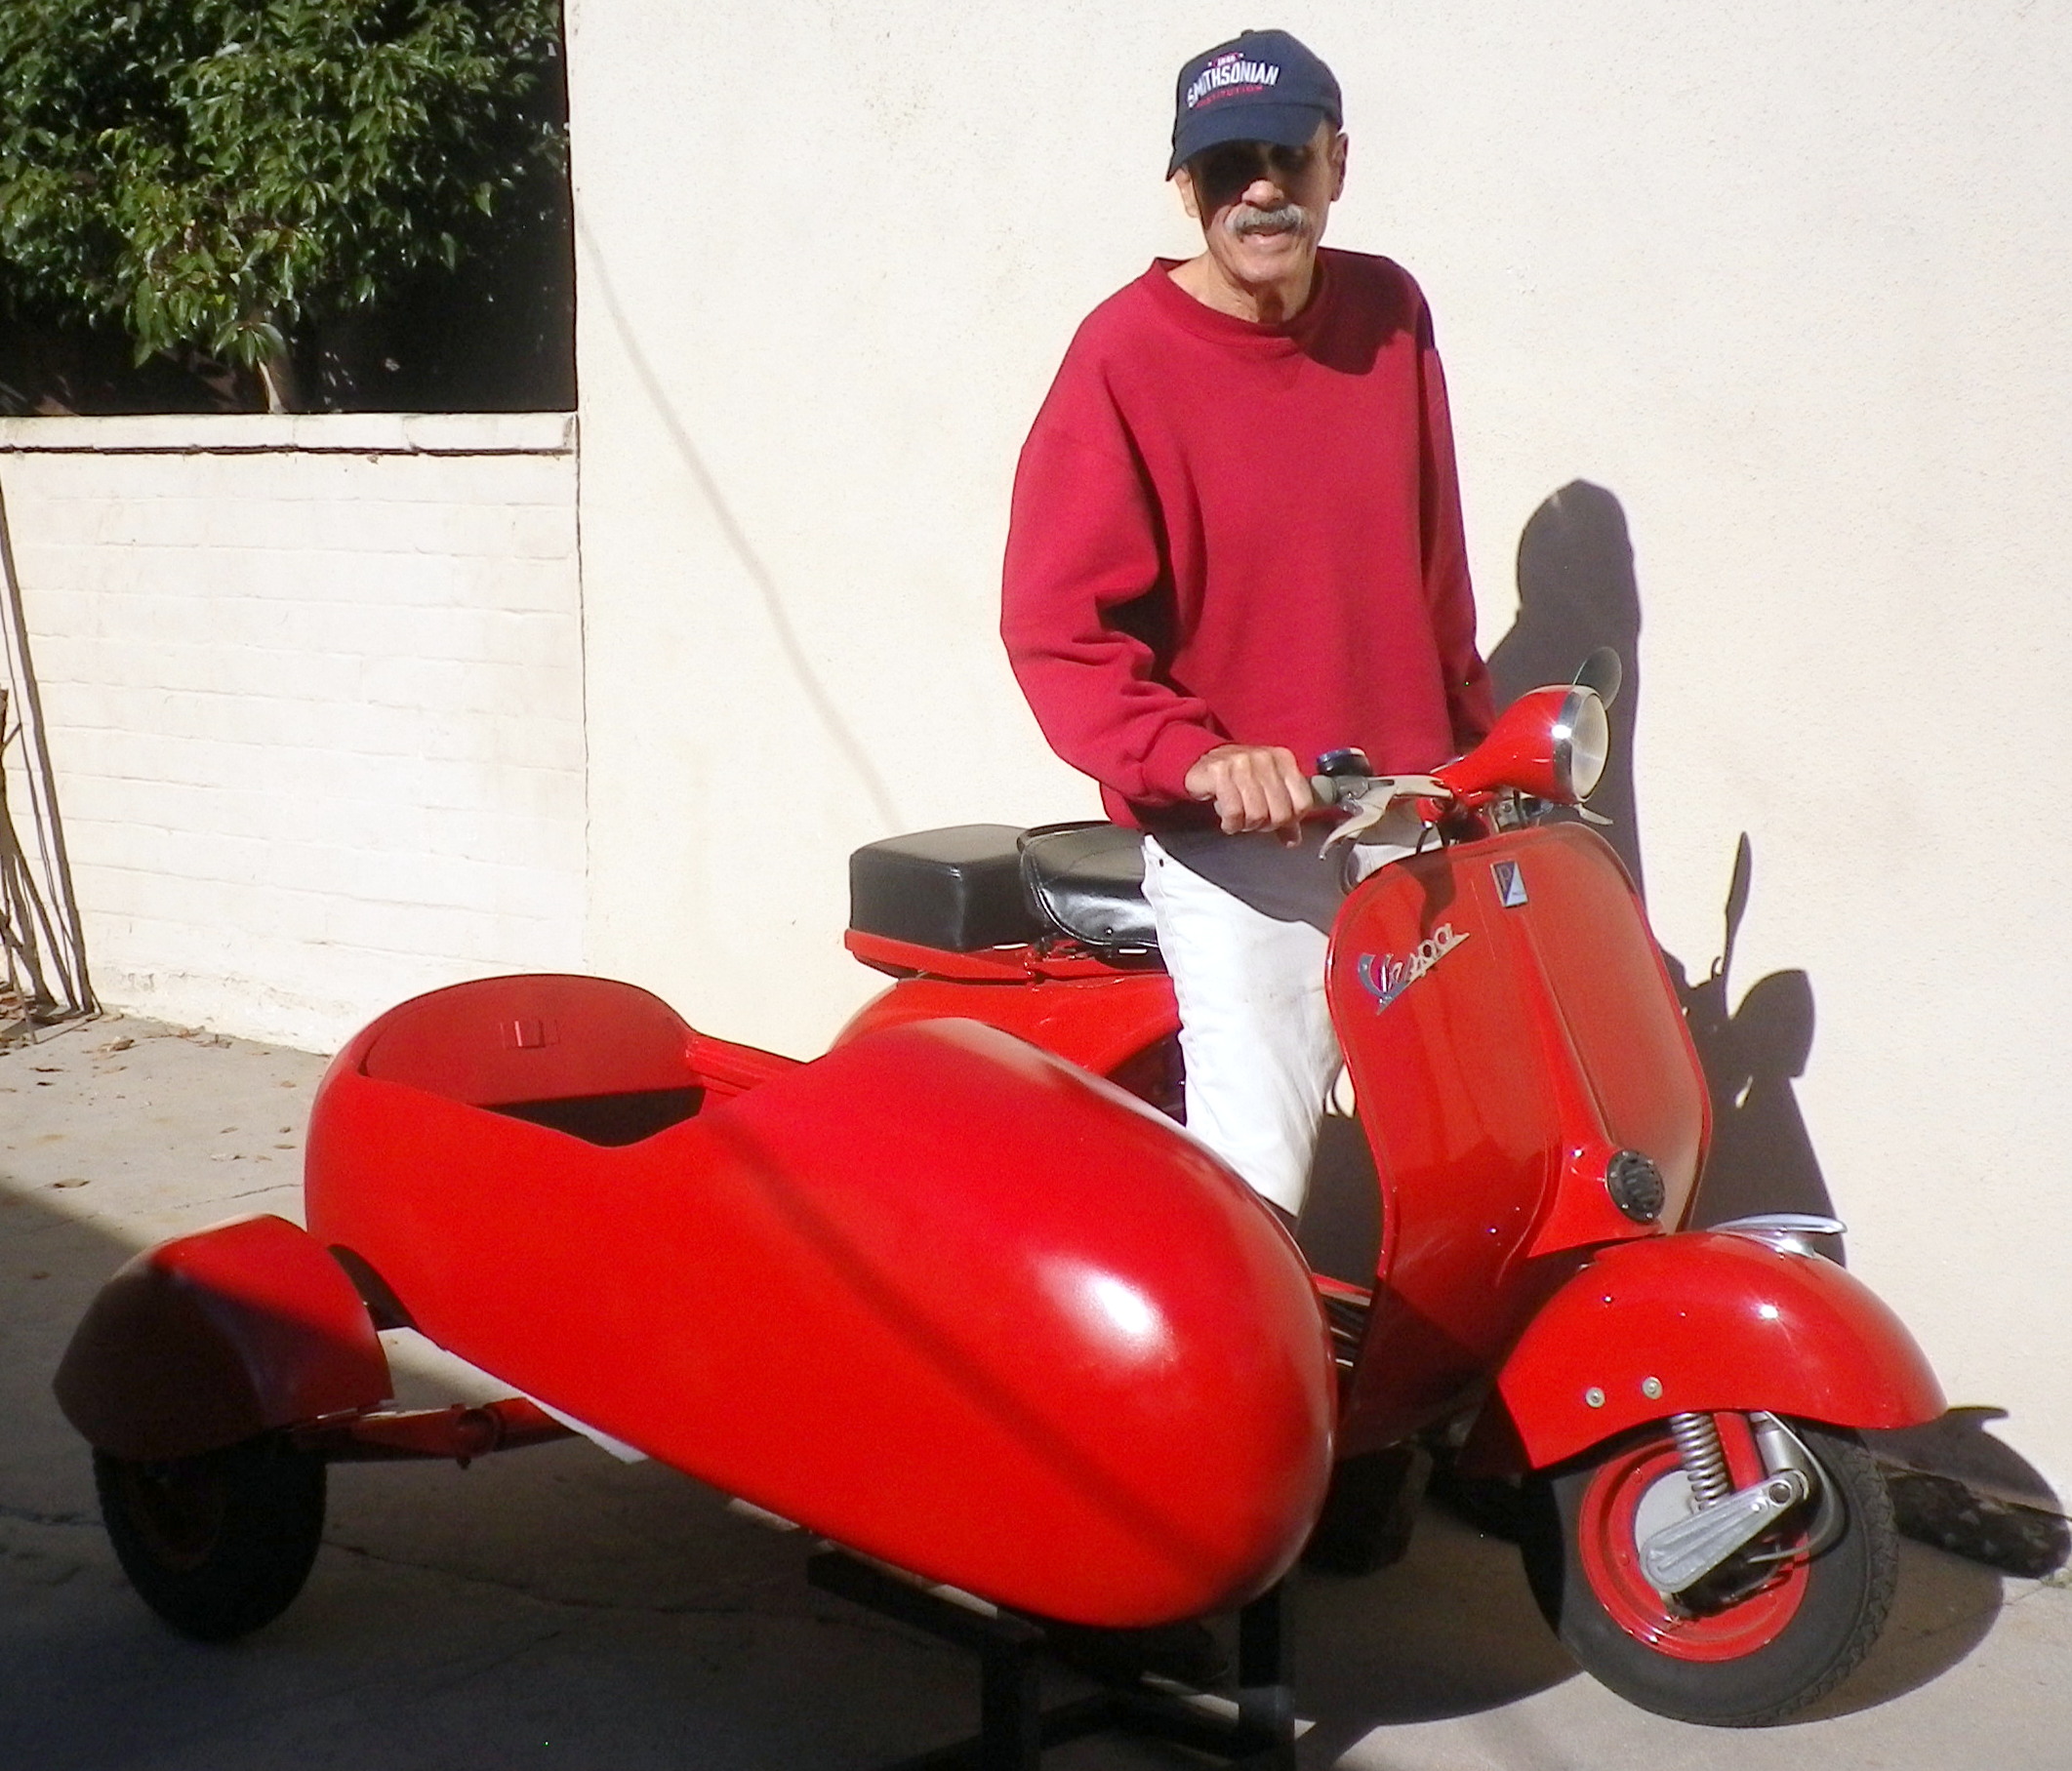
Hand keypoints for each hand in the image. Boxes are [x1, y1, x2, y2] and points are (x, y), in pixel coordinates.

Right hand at [1184, 744, 1314, 838]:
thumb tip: (1293, 840)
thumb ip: (1284, 812)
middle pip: (1281, 813)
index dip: (1290, 820)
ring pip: (1257, 814)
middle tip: (1253, 820)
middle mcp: (1265, 758)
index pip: (1303, 802)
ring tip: (1239, 818)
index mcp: (1283, 760)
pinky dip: (1231, 824)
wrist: (1203, 760)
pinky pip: (1234, 812)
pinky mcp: (1220, 772)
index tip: (1275, 820)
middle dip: (1266, 825)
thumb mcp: (1266, 789)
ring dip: (1246, 825)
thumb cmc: (1238, 777)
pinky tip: (1228, 820)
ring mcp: (1242, 763)